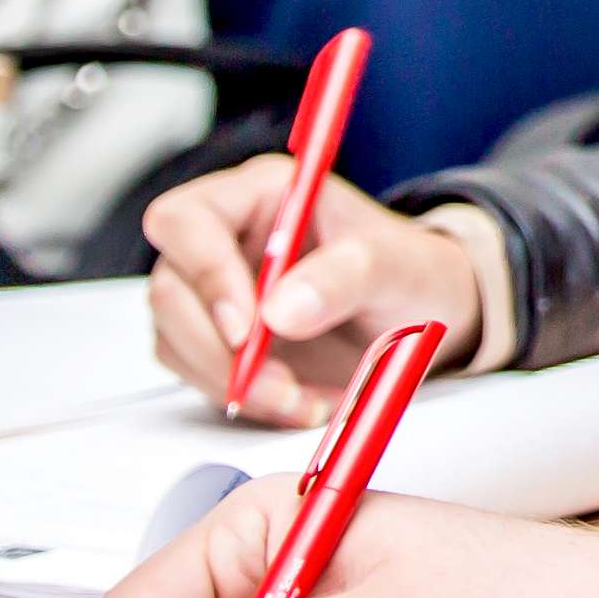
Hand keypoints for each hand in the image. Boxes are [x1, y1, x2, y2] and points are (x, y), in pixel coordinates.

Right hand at [143, 153, 484, 424]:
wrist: (426, 313)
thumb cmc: (412, 271)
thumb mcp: (399, 266)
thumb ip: (347, 276)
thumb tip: (280, 310)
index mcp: (263, 195)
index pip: (186, 220)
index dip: (205, 274)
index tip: (248, 329)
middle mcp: (227, 239)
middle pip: (172, 290)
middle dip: (219, 349)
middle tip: (279, 384)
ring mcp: (217, 292)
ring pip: (177, 340)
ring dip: (233, 383)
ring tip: (304, 398)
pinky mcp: (221, 340)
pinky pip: (202, 375)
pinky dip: (246, 399)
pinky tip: (300, 402)